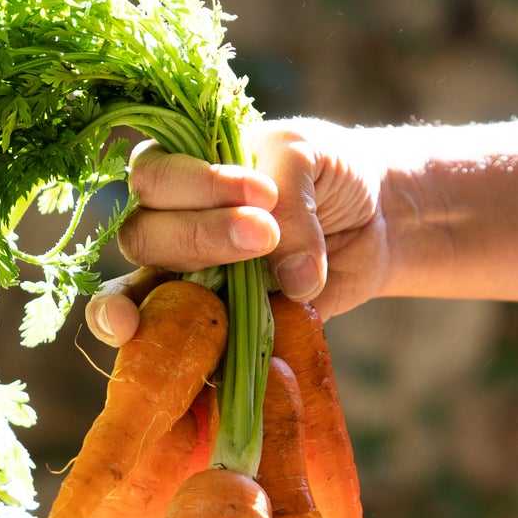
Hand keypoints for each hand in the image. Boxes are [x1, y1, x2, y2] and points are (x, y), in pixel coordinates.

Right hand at [84, 118, 391, 345]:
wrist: (375, 220)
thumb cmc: (327, 172)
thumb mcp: (306, 155)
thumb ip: (288, 201)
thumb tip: (290, 281)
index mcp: (181, 170)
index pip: (153, 179)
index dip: (196, 186)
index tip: (263, 193)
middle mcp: (173, 226)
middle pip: (142, 238)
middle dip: (198, 236)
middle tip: (264, 236)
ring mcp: (190, 282)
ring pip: (150, 297)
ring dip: (181, 299)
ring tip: (232, 298)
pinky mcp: (221, 327)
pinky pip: (194, 349)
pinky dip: (202, 360)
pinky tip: (216, 363)